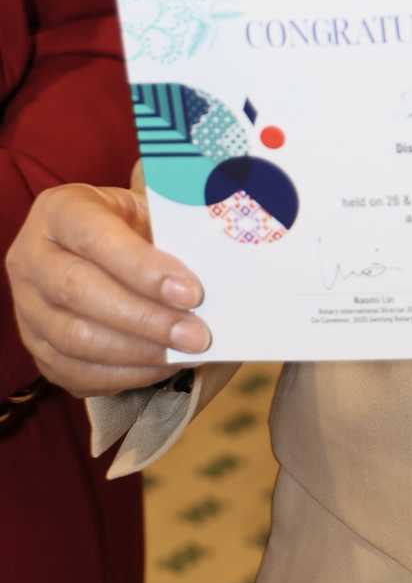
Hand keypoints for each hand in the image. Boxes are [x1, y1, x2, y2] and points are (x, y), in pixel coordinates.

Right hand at [5, 183, 209, 396]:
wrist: (102, 251)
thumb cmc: (132, 227)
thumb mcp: (148, 208)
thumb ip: (172, 228)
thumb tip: (214, 261)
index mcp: (59, 211)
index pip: (94, 238)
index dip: (142, 267)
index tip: (191, 292)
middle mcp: (32, 258)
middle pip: (79, 292)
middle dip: (146, 318)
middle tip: (197, 334)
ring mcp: (27, 307)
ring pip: (75, 339)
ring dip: (138, 352)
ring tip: (185, 352)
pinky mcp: (36, 348)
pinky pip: (75, 372)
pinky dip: (124, 374)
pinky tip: (162, 366)